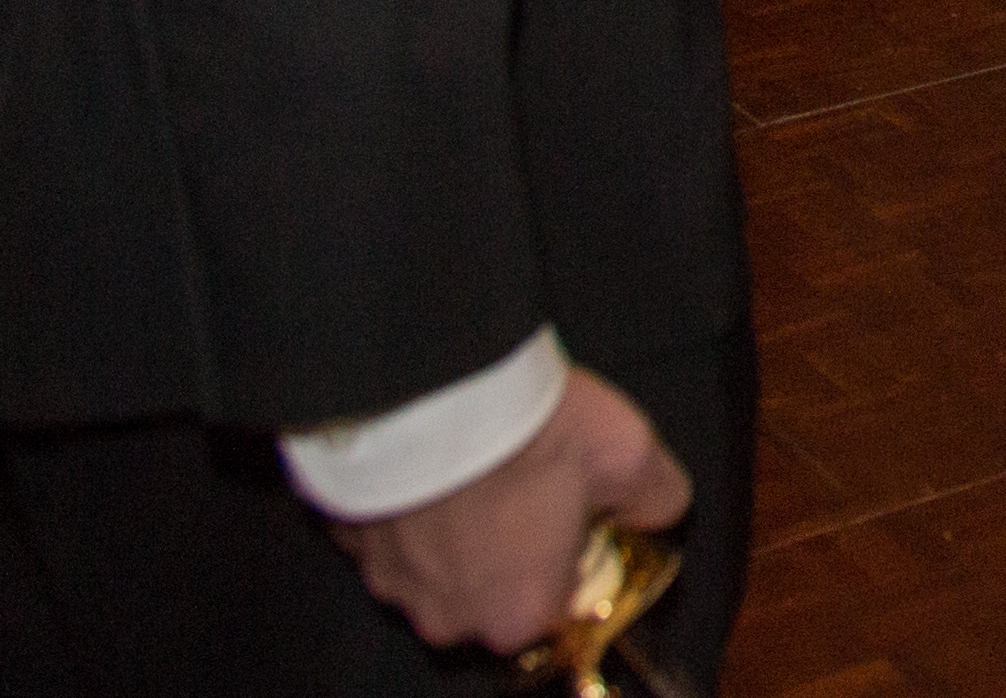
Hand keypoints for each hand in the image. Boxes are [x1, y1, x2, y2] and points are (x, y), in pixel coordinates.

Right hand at [324, 362, 687, 657]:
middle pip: (493, 593)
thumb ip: (656, 499)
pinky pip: (389, 536)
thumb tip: (658, 510)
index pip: (558, 604)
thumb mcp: (630, 455)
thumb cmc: (529, 431)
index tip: (576, 510)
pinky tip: (432, 465)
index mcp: (519, 615)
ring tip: (478, 467)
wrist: (430, 387)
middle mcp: (448, 617)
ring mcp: (389, 582)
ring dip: (456, 532)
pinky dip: (410, 510)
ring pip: (437, 568)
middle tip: (527, 484)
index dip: (573, 555)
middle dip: (511, 550)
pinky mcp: (347, 541)